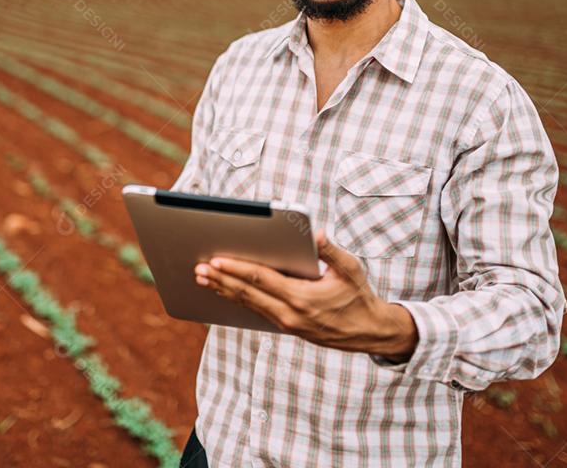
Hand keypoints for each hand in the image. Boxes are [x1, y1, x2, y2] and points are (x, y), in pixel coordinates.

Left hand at [194, 230, 418, 358]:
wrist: (368, 332)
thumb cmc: (359, 296)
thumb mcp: (351, 269)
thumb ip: (331, 251)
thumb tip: (316, 235)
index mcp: (303, 297)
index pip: (262, 280)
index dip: (236, 270)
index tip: (216, 260)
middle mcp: (290, 314)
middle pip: (248, 294)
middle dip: (221, 280)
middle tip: (198, 268)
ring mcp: (286, 324)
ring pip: (248, 304)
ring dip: (224, 290)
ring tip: (202, 278)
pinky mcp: (286, 327)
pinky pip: (256, 311)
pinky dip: (238, 300)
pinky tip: (224, 291)